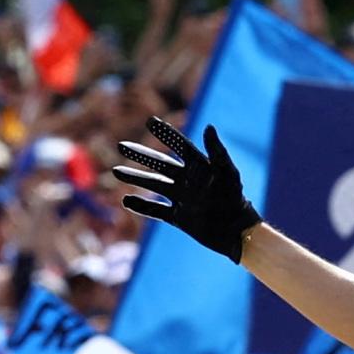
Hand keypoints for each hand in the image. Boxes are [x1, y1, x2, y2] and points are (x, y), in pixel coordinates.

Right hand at [111, 117, 260, 262]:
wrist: (237, 232)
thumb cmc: (235, 199)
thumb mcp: (227, 173)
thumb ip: (217, 151)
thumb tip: (209, 126)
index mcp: (200, 166)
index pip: (179, 145)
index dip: (165, 133)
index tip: (150, 121)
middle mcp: (188, 180)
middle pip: (159, 164)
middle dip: (140, 155)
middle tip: (121, 145)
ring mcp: (182, 199)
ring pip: (153, 185)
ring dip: (135, 178)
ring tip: (116, 171)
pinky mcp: (179, 218)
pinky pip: (156, 211)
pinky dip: (141, 206)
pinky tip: (126, 200)